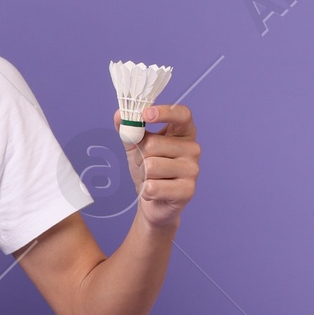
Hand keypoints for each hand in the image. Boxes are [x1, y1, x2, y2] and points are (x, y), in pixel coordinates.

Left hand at [117, 100, 199, 228]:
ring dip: (142, 174)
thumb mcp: (136, 146)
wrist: (154, 202)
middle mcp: (193, 148)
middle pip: (154, 144)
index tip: (145, 114)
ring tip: (150, 179)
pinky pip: (153, 186)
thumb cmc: (149, 171)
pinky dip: (146, 190)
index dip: (164, 112)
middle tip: (144, 165)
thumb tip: (120, 115)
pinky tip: (153, 192)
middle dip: (139, 156)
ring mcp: (193, 170)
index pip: (182, 114)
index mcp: (184, 132)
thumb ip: (128, 130)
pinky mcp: (188, 190)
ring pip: (151, 166)